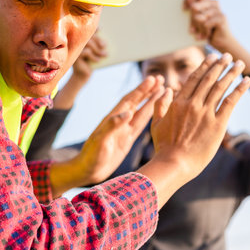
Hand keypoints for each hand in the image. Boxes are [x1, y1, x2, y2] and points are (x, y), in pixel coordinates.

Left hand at [49, 75, 163, 193]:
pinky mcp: (127, 140)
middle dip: (148, 90)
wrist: (87, 171)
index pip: (129, 100)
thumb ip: (113, 125)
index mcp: (113, 119)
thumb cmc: (91, 156)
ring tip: (162, 90)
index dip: (141, 90)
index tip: (152, 79)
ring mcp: (124, 130)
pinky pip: (141, 124)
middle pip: (137, 102)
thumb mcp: (100, 141)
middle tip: (161, 78)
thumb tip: (128, 112)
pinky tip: (155, 111)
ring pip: (141, 111)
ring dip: (151, 100)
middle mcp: (119, 122)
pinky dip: (149, 116)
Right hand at [71, 33, 106, 82]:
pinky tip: (98, 60)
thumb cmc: (92, 63)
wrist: (84, 75)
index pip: (88, 32)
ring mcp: (76, 49)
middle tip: (105, 46)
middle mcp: (78, 43)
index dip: (93, 29)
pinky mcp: (76, 56)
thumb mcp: (97, 53)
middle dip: (99, 41)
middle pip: (89, 37)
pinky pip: (87, 52)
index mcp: (82, 41)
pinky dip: (94, 56)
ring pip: (88, 44)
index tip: (101, 29)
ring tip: (105, 55)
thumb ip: (99, 47)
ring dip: (98, 49)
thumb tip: (106, 43)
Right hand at [138, 53, 249, 207]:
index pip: (194, 79)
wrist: (174, 163)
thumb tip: (166, 90)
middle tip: (228, 56)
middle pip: (209, 79)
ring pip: (221, 87)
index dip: (205, 66)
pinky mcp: (218, 124)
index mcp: (178, 103)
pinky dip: (239, 90)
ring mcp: (206, 113)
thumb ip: (160, 105)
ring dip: (231, 73)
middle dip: (220, 65)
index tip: (212, 57)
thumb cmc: (164, 147)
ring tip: (239, 64)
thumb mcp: (156, 124)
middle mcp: (193, 104)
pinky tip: (246, 81)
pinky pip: (231, 102)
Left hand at [183, 0, 232, 49]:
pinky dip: (204, 32)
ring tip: (200, 34)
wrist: (221, 42)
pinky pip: (206, 24)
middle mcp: (214, 2)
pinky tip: (207, 35)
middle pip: (194, 6)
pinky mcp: (222, 17)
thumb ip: (192, 13)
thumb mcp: (196, 21)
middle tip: (192, 30)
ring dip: (198, 28)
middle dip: (191, 20)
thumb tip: (184, 9)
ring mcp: (218, 9)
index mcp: (207, 0)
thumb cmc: (206, 31)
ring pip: (199, 17)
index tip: (184, 9)